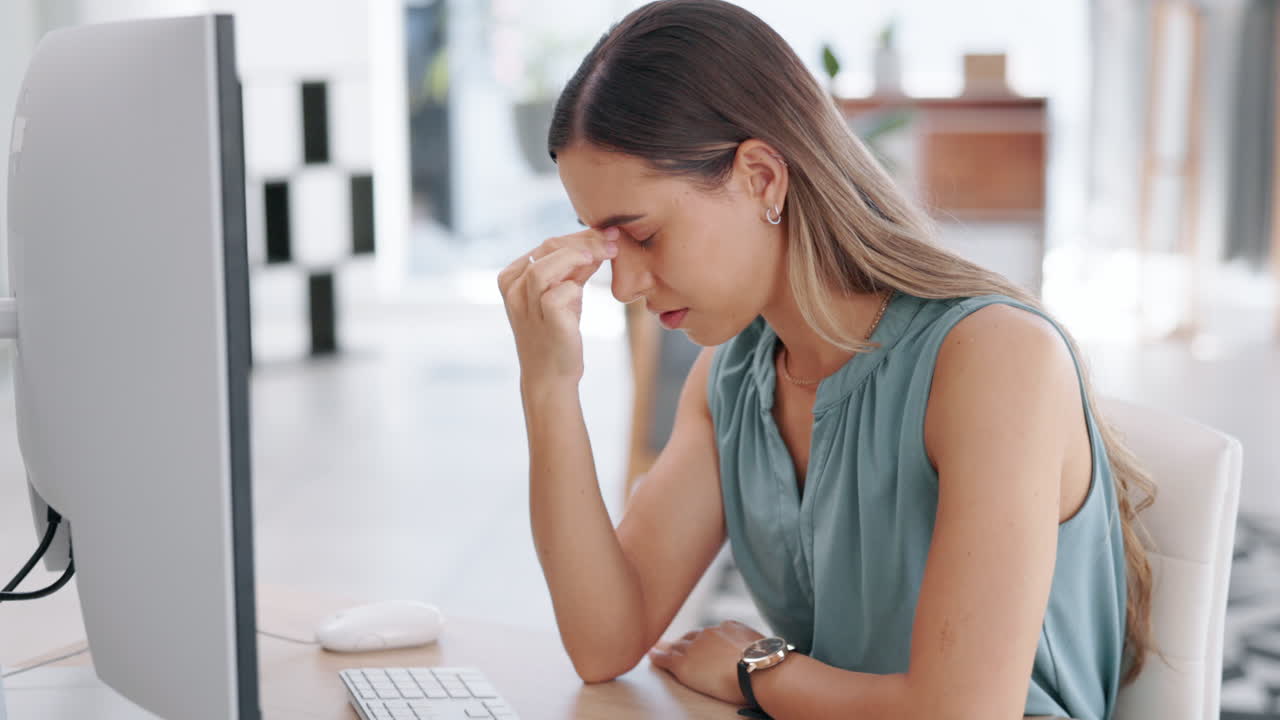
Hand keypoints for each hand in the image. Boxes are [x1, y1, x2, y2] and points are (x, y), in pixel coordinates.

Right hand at [497, 227, 618, 387]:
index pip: (546, 245)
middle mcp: (513, 290)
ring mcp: (526, 306)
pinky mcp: (545, 321)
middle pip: (548, 249)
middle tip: (613, 242)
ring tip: (605, 255)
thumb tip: (600, 239)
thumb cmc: (558, 332)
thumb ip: (575, 268)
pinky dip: (575, 288)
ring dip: (579, 256)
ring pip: (545, 267)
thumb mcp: (564, 293)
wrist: (552, 376)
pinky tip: (584, 294)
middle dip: (585, 241)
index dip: (579, 236)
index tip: (607, 234)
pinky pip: (560, 293)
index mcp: (512, 277)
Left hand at [647, 620, 765, 705]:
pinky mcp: (684, 664)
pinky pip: (665, 659)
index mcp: (728, 626)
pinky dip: (657, 657)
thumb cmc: (769, 663)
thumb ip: (753, 646)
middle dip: (684, 641)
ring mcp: (695, 648)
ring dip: (668, 648)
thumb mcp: (763, 646)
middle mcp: (709, 633)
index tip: (702, 643)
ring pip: (677, 647)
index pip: (711, 632)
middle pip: (691, 637)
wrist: (760, 669)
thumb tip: (757, 653)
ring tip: (658, 649)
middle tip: (675, 644)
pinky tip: (651, 656)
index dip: (704, 640)